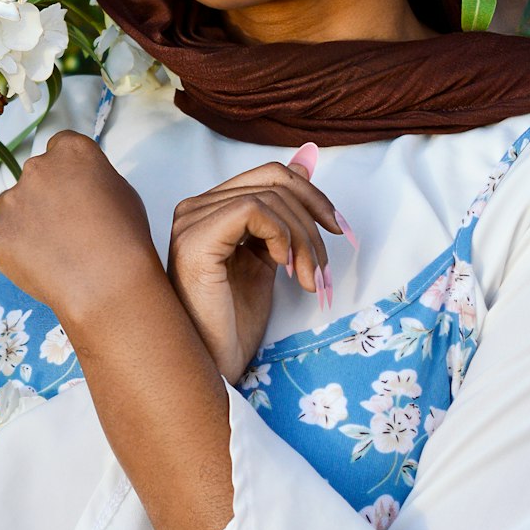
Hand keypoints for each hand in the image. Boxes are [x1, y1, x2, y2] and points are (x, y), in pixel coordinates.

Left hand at [0, 130, 161, 347]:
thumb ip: (94, 180)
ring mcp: (11, 200)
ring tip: (48, 254)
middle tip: (66, 228)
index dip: (68, 171)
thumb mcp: (123, 192)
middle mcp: (37, 168)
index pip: (60, 147)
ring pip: (8, 205)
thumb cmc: (125, 238)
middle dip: (45, 197)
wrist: (108, 282)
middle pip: (34, 175)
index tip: (75, 191)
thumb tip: (80, 189)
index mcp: (72, 151)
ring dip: (22, 222)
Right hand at [166, 147, 345, 383]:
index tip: (339, 231)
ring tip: (310, 280)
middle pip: (274, 179)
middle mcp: (194, 208)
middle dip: (313, 217)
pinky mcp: (195, 240)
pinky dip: (281, 235)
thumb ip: (284, 214)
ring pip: (270, 196)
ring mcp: (191, 221)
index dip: (313, 197)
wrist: (214, 369)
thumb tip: (308, 160)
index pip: (270, 176)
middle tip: (326, 265)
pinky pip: (253, 210)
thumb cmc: (235, 325)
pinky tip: (283, 268)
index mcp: (210, 209)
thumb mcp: (272, 258)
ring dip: (303, 239)